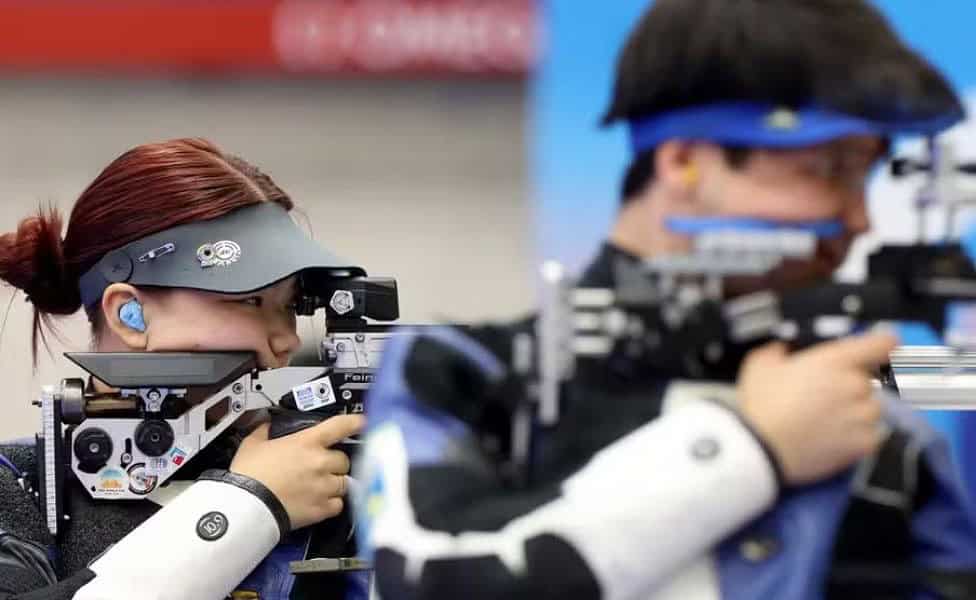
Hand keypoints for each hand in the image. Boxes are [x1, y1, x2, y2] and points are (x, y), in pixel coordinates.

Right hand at [230, 414, 364, 529]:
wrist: (246, 507)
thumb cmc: (248, 476)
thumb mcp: (253, 444)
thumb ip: (264, 431)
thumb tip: (266, 426)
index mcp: (307, 442)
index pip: (340, 426)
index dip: (354, 423)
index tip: (361, 423)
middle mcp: (320, 462)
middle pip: (344, 459)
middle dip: (335, 463)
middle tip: (321, 467)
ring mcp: (323, 486)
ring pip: (345, 482)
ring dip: (336, 483)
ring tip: (319, 486)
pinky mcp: (321, 508)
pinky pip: (339, 504)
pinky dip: (332, 503)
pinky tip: (320, 501)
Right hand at [737, 332, 896, 485]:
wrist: (761, 450)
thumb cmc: (761, 408)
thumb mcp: (760, 365)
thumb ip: (780, 350)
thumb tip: (785, 350)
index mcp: (834, 360)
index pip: (882, 343)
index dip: (881, 344)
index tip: (878, 350)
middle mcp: (855, 385)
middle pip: (868, 380)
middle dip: (848, 386)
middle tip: (821, 397)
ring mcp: (863, 416)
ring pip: (870, 408)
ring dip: (854, 412)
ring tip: (823, 421)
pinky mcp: (864, 444)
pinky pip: (869, 435)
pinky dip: (854, 436)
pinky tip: (829, 437)